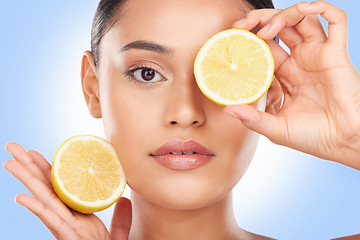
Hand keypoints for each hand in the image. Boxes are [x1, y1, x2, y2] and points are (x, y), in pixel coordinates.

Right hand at [4, 142, 131, 239]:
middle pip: (44, 189)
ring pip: (43, 201)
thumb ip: (120, 218)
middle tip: (13, 147)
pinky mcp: (68, 238)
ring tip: (10, 164)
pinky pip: (52, 221)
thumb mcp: (117, 233)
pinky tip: (22, 197)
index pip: (58, 187)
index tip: (34, 151)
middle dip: (28, 168)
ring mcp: (64, 228)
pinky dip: (37, 209)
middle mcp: (65, 219)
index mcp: (76, 215)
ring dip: (26, 181)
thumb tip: (125, 199)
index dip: (46, 169)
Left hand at [225, 1, 359, 168]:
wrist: (343, 143)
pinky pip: (337, 21)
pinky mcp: (337, 54)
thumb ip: (252, 118)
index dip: (249, 39)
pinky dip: (322, 8)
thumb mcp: (275, 128)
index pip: (263, 47)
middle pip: (279, 28)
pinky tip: (305, 9)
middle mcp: (300, 61)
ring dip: (283, 16)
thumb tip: (227, 109)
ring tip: (266, 30)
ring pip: (302, 20)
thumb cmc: (312, 137)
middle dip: (259, 20)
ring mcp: (318, 55)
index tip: (231, 38)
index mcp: (284, 75)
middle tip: (241, 26)